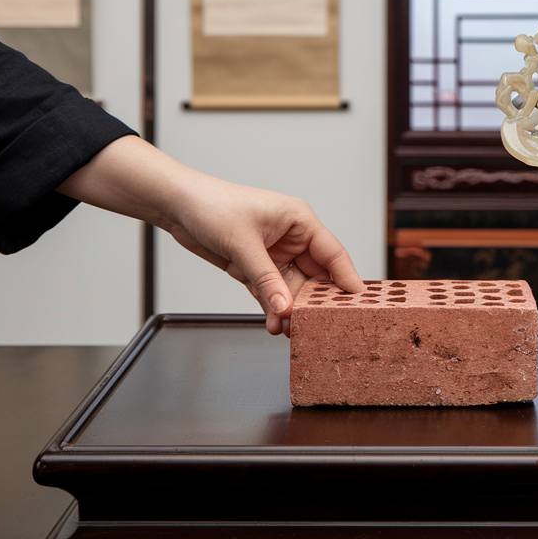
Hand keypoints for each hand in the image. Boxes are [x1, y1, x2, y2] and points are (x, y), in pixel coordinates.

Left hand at [57, 136, 363, 334]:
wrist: (179, 207)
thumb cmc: (213, 208)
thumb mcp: (243, 245)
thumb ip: (266, 280)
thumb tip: (286, 309)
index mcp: (299, 220)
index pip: (333, 253)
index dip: (347, 279)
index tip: (358, 304)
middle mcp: (293, 238)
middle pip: (316, 276)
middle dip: (317, 302)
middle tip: (322, 327)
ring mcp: (275, 255)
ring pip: (294, 289)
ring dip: (291, 310)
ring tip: (292, 332)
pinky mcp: (257, 268)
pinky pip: (272, 293)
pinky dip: (273, 309)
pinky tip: (275, 325)